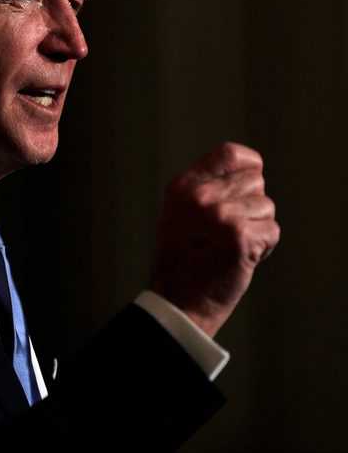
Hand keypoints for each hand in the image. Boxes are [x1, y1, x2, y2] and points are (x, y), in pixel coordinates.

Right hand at [151, 142, 279, 336]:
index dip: (249, 166)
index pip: (230, 153)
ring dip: (257, 227)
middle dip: (251, 204)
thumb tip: (249, 170)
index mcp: (183, 186)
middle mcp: (200, 196)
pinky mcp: (239, 237)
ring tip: (230, 245)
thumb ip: (206, 186)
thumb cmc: (182, 259)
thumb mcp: (180, 211)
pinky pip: (273, 231)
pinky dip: (264, 248)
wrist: (178, 300)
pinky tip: (241, 257)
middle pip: (256, 181)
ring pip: (267, 206)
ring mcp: (219, 216)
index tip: (245, 187)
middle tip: (226, 230)